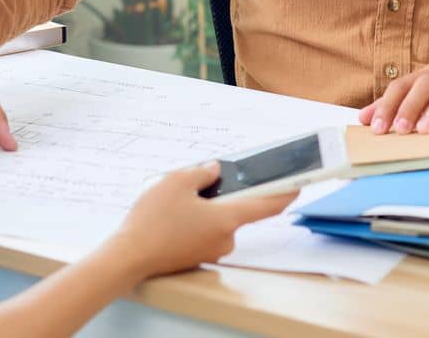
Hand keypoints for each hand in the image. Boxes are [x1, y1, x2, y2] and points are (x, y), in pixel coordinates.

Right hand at [105, 163, 296, 279]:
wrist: (129, 256)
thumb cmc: (153, 221)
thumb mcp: (177, 181)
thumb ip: (201, 172)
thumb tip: (214, 171)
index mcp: (227, 218)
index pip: (266, 205)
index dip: (285, 194)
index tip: (298, 184)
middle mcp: (225, 238)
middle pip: (234, 210)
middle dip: (220, 195)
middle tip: (197, 184)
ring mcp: (211, 250)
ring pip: (216, 221)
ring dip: (204, 209)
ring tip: (175, 202)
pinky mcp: (197, 256)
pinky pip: (203, 232)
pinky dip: (194, 222)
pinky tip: (172, 217)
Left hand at [359, 65, 428, 134]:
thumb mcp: (422, 110)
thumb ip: (394, 111)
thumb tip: (363, 119)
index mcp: (426, 77)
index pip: (402, 86)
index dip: (387, 105)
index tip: (377, 129)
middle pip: (425, 83)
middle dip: (410, 106)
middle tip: (402, 129)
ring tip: (427, 129)